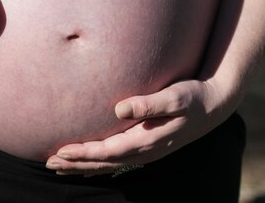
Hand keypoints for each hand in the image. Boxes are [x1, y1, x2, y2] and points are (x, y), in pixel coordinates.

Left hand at [46, 78, 234, 175]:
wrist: (214, 105)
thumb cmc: (193, 96)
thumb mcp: (174, 96)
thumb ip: (148, 103)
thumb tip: (118, 108)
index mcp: (147, 140)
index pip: (107, 151)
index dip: (83, 153)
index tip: (60, 152)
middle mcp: (144, 151)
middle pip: (103, 163)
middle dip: (76, 163)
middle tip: (49, 164)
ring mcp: (146, 152)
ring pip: (108, 164)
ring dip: (83, 166)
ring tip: (59, 167)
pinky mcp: (147, 147)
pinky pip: (117, 160)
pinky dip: (98, 164)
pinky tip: (86, 164)